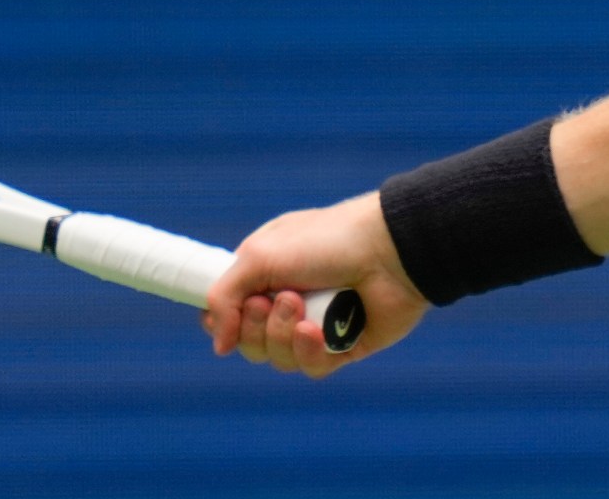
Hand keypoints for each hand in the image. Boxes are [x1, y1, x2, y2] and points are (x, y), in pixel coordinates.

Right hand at [203, 191, 428, 378]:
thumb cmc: (326, 241)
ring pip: (278, 357)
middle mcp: (289, 301)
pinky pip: (311, 367)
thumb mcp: (260, 255)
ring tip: (302, 307)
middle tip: (275, 300)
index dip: (223, 321)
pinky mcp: (343, 346)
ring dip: (282, 336)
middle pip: (249, 342)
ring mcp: (316, 325)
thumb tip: (219, 345)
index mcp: (267, 273)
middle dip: (254, 327)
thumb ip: (224, 297)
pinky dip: (309, 351)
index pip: (229, 311)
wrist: (389, 251)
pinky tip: (317, 332)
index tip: (227, 315)